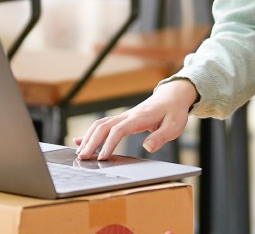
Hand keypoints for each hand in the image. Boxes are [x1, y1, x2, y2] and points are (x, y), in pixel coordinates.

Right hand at [73, 79, 197, 159]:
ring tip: (80, 153)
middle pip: (103, 127)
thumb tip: (147, 147)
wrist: (172, 96)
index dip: (109, 144)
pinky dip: (90, 133)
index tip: (102, 158)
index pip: (119, 130)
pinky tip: (80, 141)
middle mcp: (128, 115)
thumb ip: (161, 137)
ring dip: (88, 138)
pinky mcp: (122, 119)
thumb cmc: (174, 112)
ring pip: (100, 125)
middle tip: (82, 158)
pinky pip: (103, 124)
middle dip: (91, 142)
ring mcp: (123, 116)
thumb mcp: (174, 126)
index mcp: (140, 118)